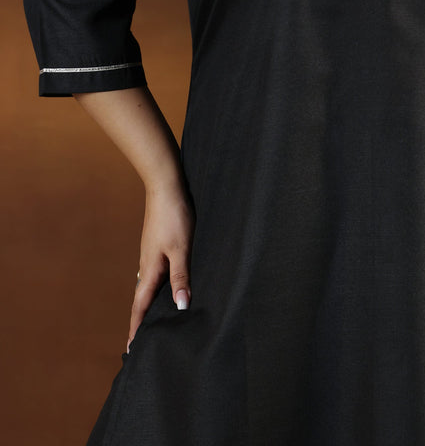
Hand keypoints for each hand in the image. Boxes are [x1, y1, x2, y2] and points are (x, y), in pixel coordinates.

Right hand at [128, 182, 194, 350]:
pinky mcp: (157, 245)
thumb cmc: (174, 216)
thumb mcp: (182, 248)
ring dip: (149, 304)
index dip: (136, 327)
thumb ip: (181, 276)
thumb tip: (180, 306)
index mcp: (150, 270)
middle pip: (142, 299)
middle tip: (143, 341)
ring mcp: (150, 254)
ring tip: (154, 320)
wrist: (166, 186)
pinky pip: (154, 273)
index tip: (131, 349)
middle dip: (141, 320)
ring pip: (148, 286)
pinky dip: (157, 287)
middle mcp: (146, 265)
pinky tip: (165, 287)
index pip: (140, 306)